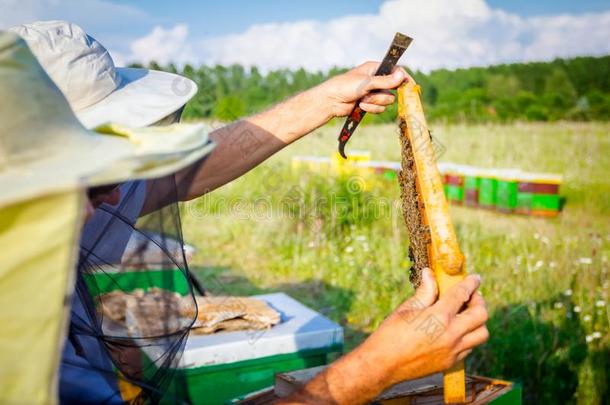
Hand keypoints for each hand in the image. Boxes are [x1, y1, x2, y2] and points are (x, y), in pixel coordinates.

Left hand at [318, 61, 409, 116]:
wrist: (331, 102)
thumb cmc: (345, 86)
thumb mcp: (366, 82)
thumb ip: (385, 81)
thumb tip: (402, 75)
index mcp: (375, 68)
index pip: (396, 71)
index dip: (405, 78)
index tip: (411, 85)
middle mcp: (376, 79)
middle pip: (394, 88)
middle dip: (382, 93)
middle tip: (373, 93)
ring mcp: (374, 92)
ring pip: (387, 100)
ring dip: (375, 102)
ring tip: (362, 99)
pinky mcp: (370, 104)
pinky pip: (380, 108)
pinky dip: (371, 108)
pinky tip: (360, 105)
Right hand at [358, 269, 488, 386]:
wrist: (383, 365)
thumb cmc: (391, 334)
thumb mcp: (407, 309)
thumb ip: (424, 292)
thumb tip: (430, 274)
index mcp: (439, 317)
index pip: (462, 294)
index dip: (471, 283)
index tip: (475, 278)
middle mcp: (451, 335)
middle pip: (481, 314)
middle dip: (479, 301)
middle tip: (470, 296)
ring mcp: (453, 351)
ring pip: (481, 333)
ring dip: (478, 321)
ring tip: (465, 315)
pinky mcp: (450, 363)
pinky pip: (470, 347)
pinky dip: (469, 336)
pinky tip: (456, 330)